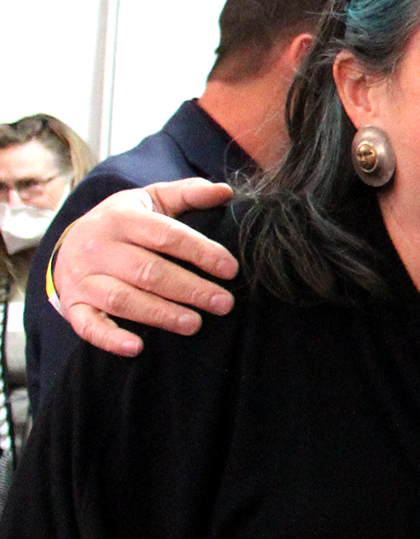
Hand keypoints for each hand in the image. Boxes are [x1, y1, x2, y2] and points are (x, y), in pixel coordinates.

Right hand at [50, 178, 237, 355]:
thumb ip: (187, 193)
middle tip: (223, 303)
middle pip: (148, 271)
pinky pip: (88, 324)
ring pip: (122, 298)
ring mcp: (83, 278)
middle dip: (189, 289)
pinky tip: (137, 347)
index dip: (200, 251)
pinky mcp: (74, 305)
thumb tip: (226, 190)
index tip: (231, 269)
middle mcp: (99, 247)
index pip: (165, 234)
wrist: (70, 242)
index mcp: (122, 218)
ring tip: (194, 324)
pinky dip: (110, 338)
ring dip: (160, 314)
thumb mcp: (151, 199)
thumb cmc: (124, 223)